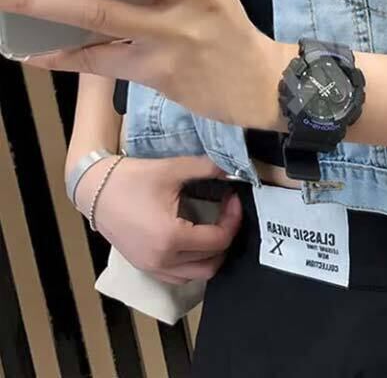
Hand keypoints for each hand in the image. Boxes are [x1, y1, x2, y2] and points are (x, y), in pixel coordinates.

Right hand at [75, 155, 242, 284]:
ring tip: (214, 227)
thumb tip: (233, 168)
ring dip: (211, 254)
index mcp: (171, 238)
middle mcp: (162, 260)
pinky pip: (178, 276)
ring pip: (196, 275)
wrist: (94, 189)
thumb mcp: (172, 169)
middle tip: (227, 213)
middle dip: (226, 237)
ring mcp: (151, 268)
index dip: (234, 219)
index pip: (219, 240)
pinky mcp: (144, 268)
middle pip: (212, 262)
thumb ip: (207, 168)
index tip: (233, 199)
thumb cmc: (131, 179)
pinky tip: (194, 241)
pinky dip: (193, 264)